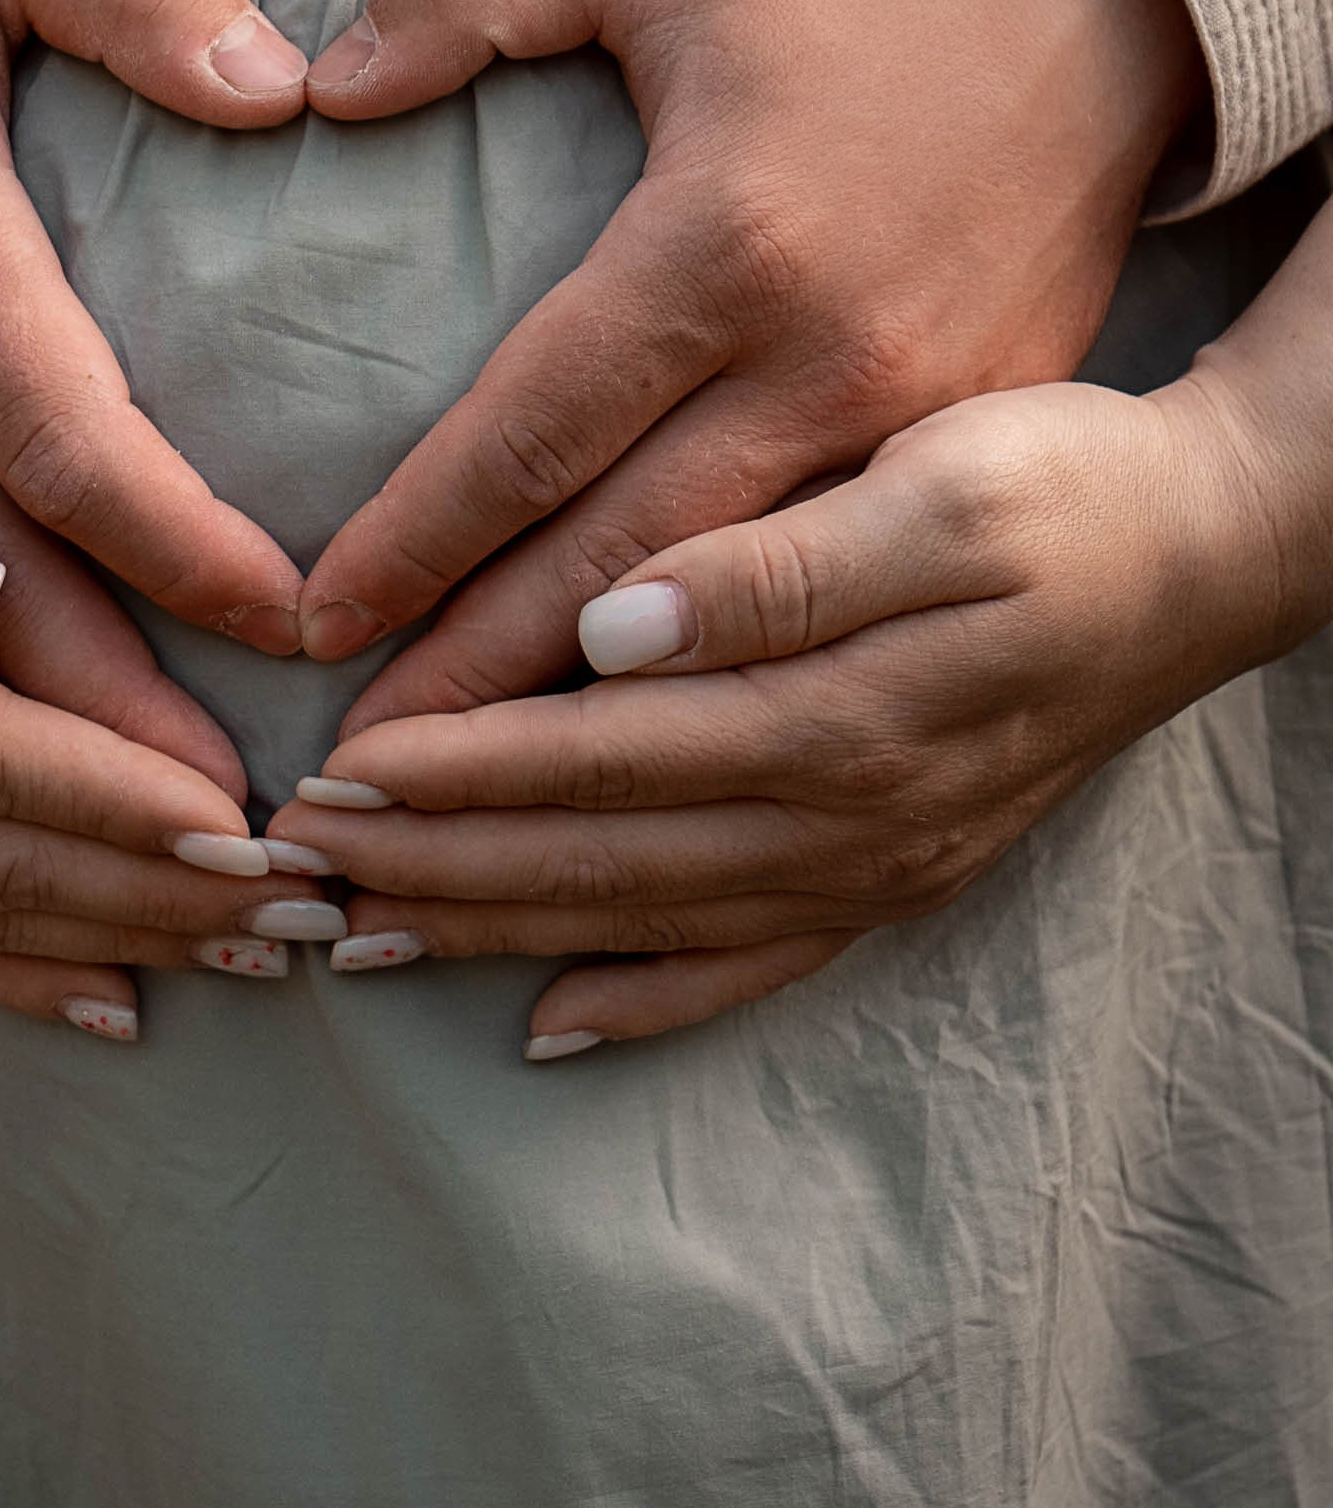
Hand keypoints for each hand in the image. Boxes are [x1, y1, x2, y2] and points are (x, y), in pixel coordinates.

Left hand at [269, 357, 1331, 1053]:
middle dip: (432, 867)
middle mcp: (845, 814)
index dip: (453, 770)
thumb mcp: (943, 486)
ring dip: (499, 935)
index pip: (594, 752)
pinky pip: (752, 963)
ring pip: (647, 917)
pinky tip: (553, 1024)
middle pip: (598, 855)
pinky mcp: (900, 873)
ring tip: (364, 945)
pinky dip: (646, 1000)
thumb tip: (611, 625)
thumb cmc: (1072, 484)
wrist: (1217, 550)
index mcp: (835, 708)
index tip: (327, 772)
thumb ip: (777, 568)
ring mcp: (874, 860)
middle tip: (290, 875)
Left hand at [296, 0, 1205, 719]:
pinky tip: (655, 775)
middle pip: (621, 574)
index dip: (415, 541)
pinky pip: (841, 613)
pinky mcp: (976, 444)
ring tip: (474, 814)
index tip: (314, 625)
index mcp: (729, 242)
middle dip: (482, 691)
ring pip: (732, 628)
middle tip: (364, 786)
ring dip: (597, 729)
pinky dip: (740, 700)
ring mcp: (921, 424)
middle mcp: (832, 366)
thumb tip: (316, 87)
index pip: (533, 435)